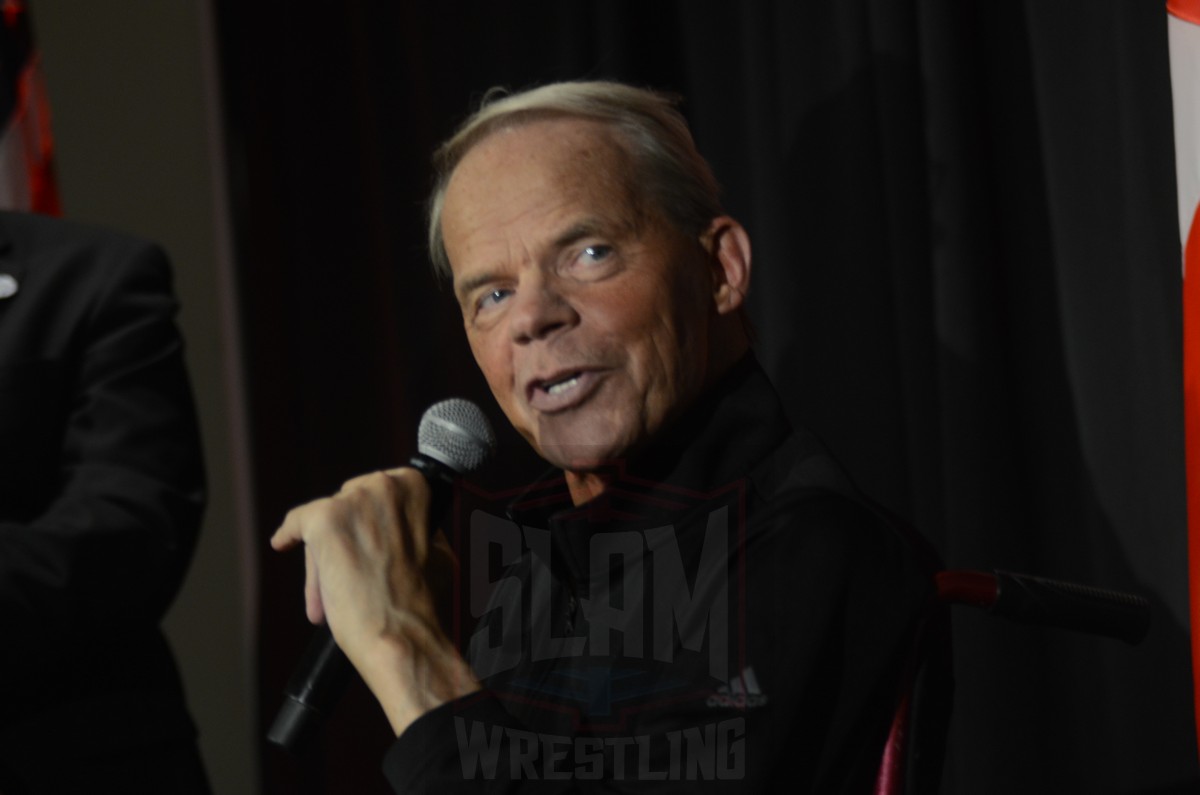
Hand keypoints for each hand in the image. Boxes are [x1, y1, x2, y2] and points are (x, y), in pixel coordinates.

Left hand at [270, 468, 478, 734]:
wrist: (402, 636)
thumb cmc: (422, 605)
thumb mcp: (438, 554)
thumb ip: (416, 530)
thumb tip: (401, 527)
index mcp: (414, 487)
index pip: (379, 490)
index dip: (370, 519)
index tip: (367, 538)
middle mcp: (384, 485)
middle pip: (349, 503)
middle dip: (347, 535)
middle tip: (352, 574)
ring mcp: (354, 501)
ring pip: (325, 519)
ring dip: (325, 552)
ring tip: (332, 595)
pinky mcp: (325, 520)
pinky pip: (298, 522)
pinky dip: (288, 535)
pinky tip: (282, 543)